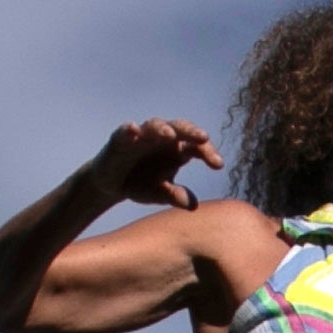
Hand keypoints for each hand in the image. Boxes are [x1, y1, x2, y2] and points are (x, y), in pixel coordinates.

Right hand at [85, 117, 220, 209]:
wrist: (113, 185)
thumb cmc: (142, 185)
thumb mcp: (160, 193)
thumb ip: (175, 195)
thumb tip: (192, 205)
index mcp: (177, 150)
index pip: (196, 146)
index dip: (208, 152)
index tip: (219, 165)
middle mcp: (161, 139)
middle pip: (180, 128)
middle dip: (191, 132)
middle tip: (203, 138)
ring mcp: (140, 136)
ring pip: (154, 126)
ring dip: (162, 129)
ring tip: (170, 135)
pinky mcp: (119, 140)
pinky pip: (124, 132)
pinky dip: (128, 130)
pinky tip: (133, 130)